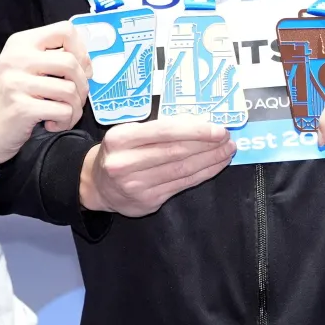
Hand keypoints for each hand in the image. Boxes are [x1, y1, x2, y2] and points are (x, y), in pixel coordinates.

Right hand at [0, 21, 90, 163]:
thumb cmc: (9, 96)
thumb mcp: (23, 66)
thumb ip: (50, 56)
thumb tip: (87, 60)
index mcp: (21, 42)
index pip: (65, 30)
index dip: (81, 50)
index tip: (81, 68)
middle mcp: (17, 58)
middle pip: (71, 63)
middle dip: (82, 85)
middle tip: (75, 98)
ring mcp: (17, 83)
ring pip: (70, 90)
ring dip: (75, 107)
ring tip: (63, 113)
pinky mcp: (22, 108)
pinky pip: (62, 111)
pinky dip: (65, 121)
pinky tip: (52, 123)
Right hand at [80, 117, 235, 216]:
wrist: (97, 184)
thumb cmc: (119, 151)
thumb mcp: (129, 132)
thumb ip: (158, 128)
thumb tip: (199, 123)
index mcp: (120, 138)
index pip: (165, 132)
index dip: (195, 131)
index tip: (217, 129)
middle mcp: (126, 163)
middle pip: (176, 152)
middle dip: (207, 145)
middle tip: (228, 139)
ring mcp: (137, 185)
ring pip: (182, 170)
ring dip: (210, 160)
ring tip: (227, 151)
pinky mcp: (148, 201)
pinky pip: (182, 185)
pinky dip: (202, 174)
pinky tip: (214, 166)